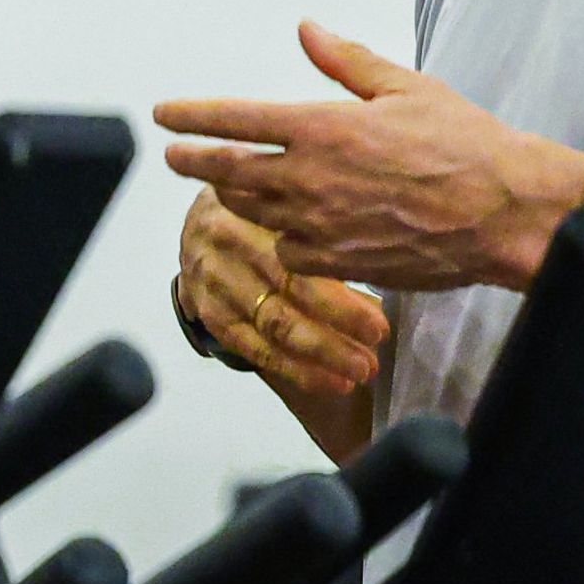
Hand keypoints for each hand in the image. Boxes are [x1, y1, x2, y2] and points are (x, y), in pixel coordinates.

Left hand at [153, 21, 583, 293]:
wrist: (507, 213)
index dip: (191, 117)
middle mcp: (311, 179)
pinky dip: (280, 238)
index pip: (234, 119)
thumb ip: (346, 61)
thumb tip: (307, 29)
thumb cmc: (465, 144)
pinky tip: (287, 229)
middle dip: (193, 161)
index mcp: (322, 128)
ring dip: (234, 196)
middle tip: (175, 155)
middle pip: (227, 172)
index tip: (164, 116)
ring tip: (227, 184)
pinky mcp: (340, 263)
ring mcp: (321, 226)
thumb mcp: (405, 86)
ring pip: (252, 212)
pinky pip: (288, 253)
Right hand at [175, 188, 387, 399]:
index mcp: (253, 208)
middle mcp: (228, 244)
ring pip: (271, 327)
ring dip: (319, 356)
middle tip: (374, 357)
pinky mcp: (211, 314)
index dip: (339, 300)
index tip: (379, 326)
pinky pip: (253, 349)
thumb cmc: (261, 209)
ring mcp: (215, 282)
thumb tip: (386, 272)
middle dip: (334, 332)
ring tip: (358, 374)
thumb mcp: (286, 200)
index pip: (299, 261)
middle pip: (285, 296)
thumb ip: (321, 229)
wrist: (197, 225)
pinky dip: (293, 369)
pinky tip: (328, 382)